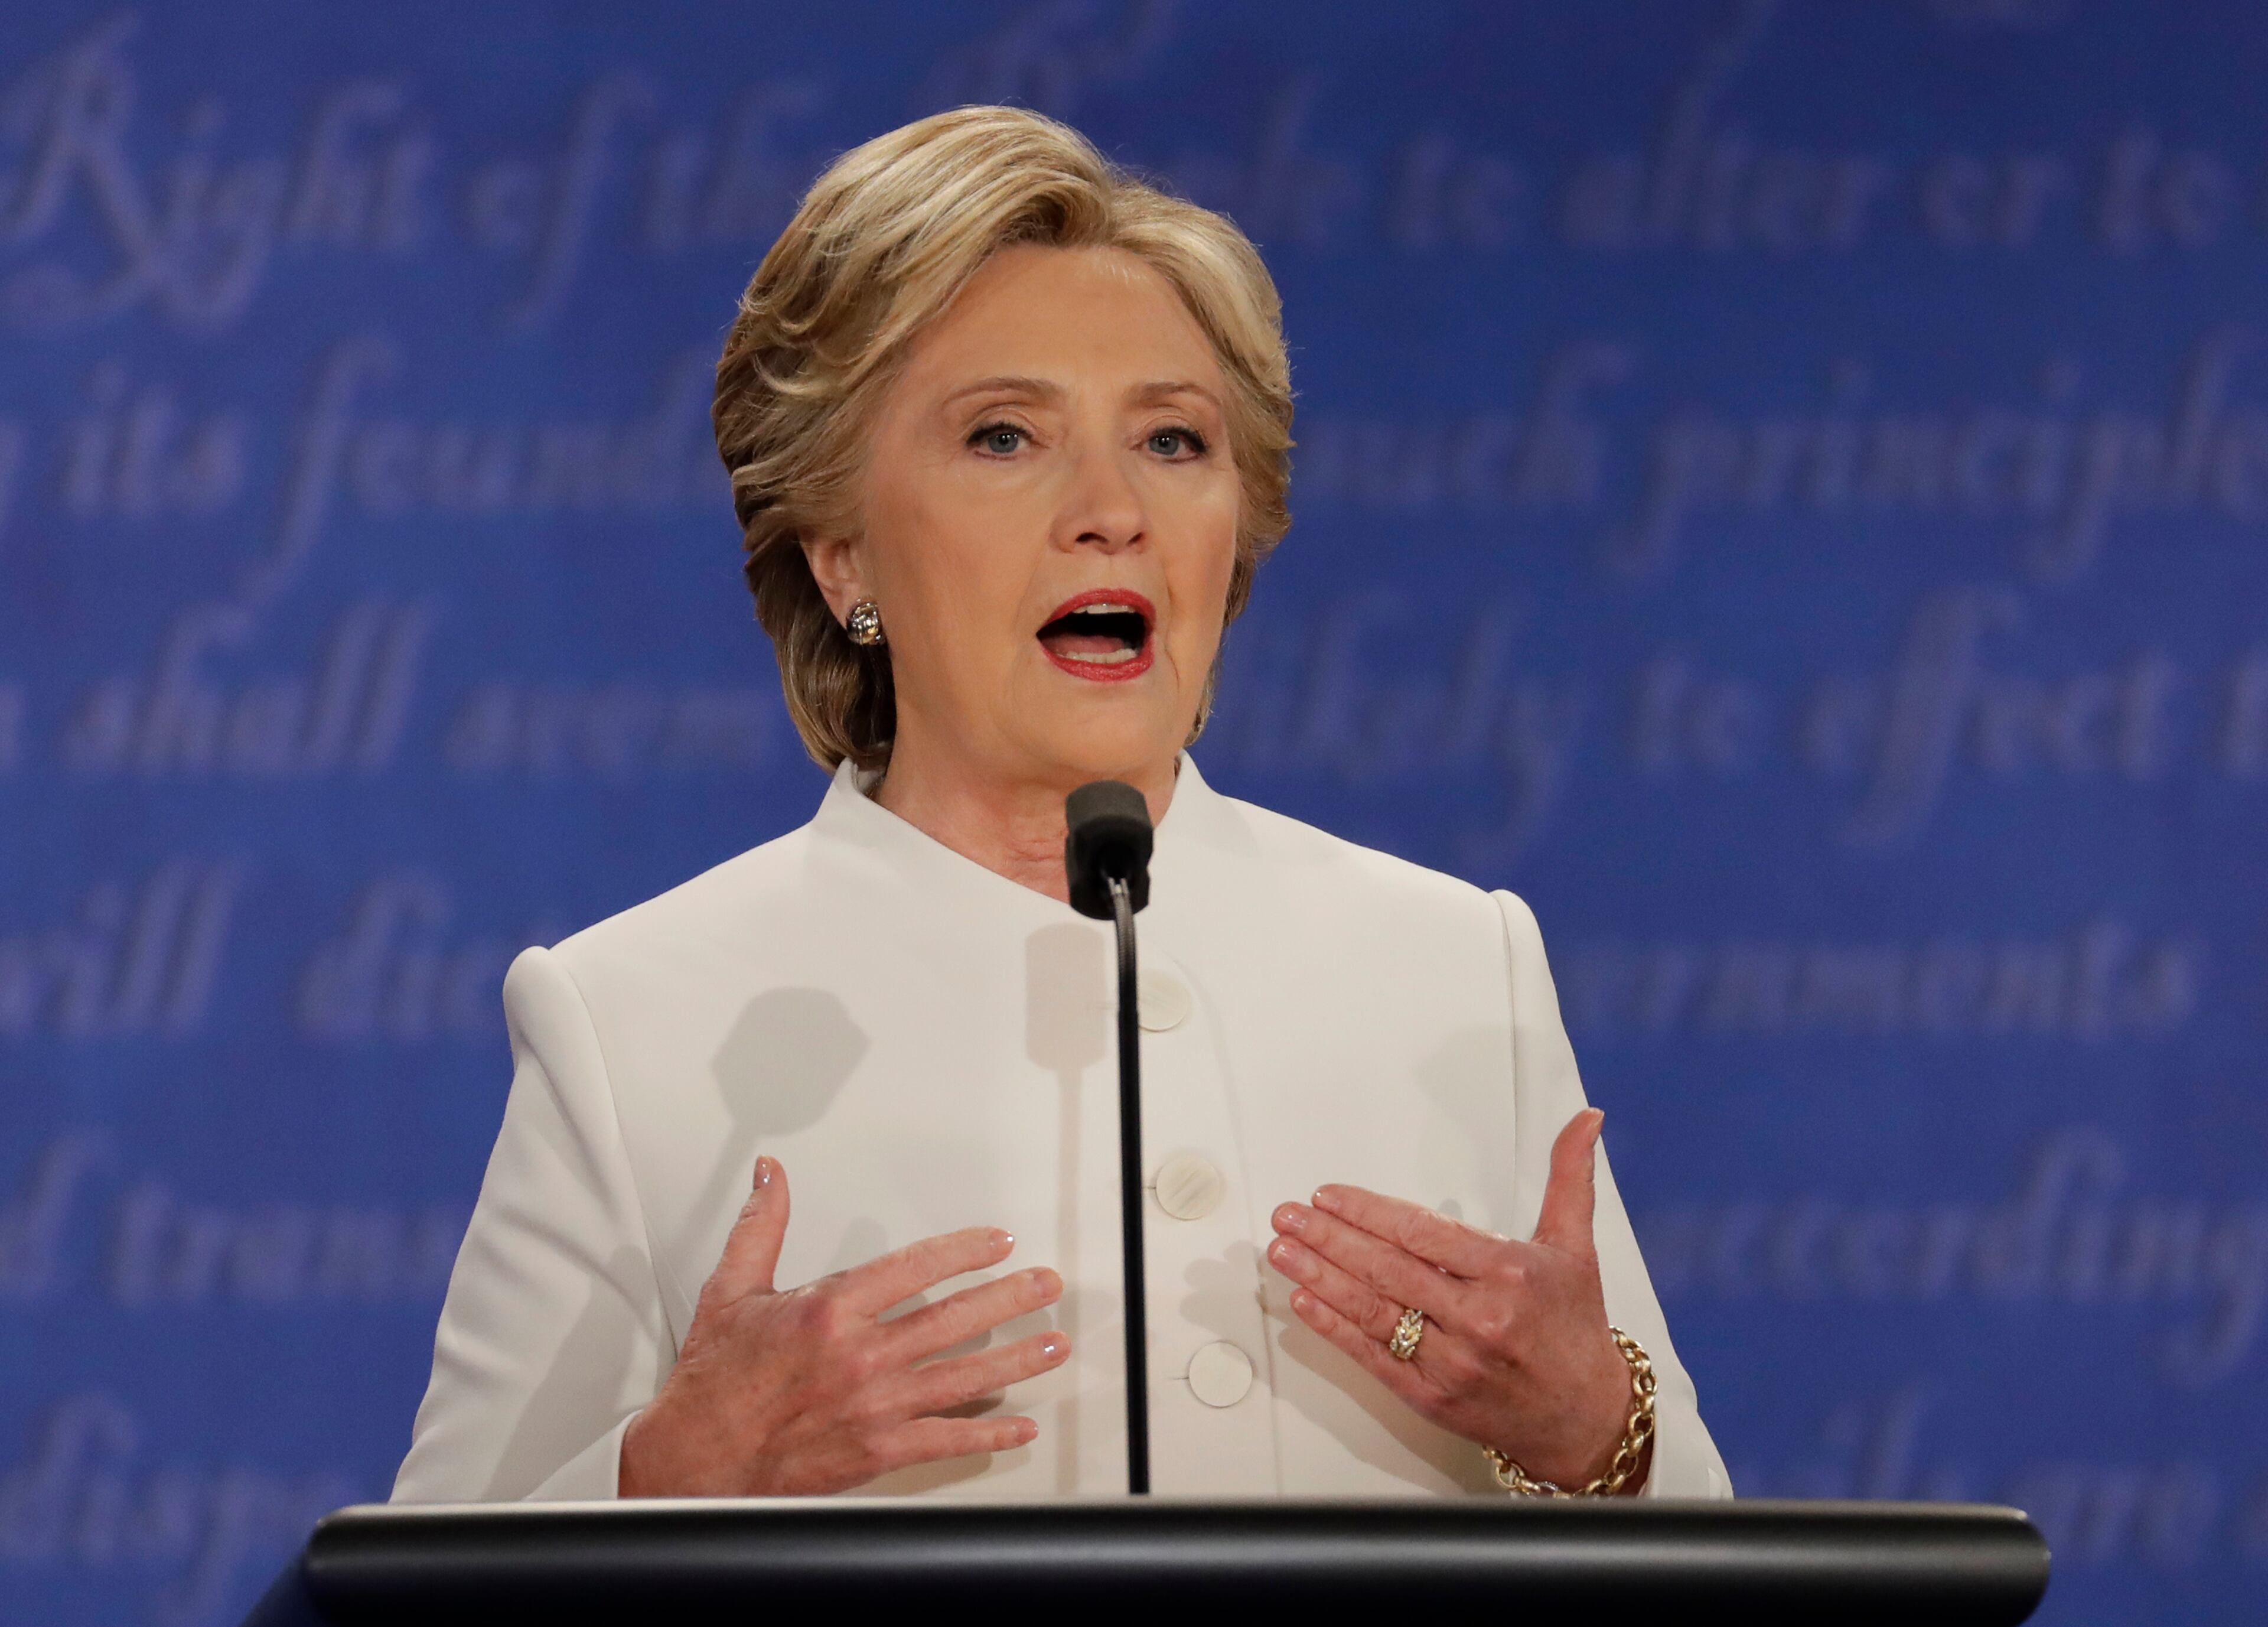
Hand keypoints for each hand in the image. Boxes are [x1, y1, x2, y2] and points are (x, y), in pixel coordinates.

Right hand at [619, 1157, 1068, 1495]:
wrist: (694, 1462)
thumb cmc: (713, 1383)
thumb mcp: (730, 1290)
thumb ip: (761, 1226)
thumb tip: (771, 1175)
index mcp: (827, 1311)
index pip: (913, 1267)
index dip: (963, 1251)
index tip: (998, 1243)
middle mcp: (858, 1355)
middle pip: (952, 1318)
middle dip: (1009, 1297)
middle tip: (1047, 1284)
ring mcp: (872, 1405)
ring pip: (961, 1376)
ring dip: (1016, 1359)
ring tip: (1054, 1343)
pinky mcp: (875, 1452)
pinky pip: (944, 1440)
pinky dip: (986, 1435)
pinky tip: (1018, 1427)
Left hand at [1265, 1108, 1639, 1489]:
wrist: (1585, 1418)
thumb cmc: (1575, 1328)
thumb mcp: (1576, 1246)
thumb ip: (1569, 1177)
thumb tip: (1586, 1119)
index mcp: (1508, 1273)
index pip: (1422, 1232)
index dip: (1368, 1211)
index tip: (1328, 1196)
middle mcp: (1479, 1318)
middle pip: (1388, 1268)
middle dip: (1329, 1237)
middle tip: (1288, 1215)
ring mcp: (1453, 1361)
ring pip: (1373, 1311)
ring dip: (1320, 1277)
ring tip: (1282, 1251)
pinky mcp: (1433, 1397)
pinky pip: (1374, 1356)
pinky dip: (1335, 1329)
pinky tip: (1304, 1302)